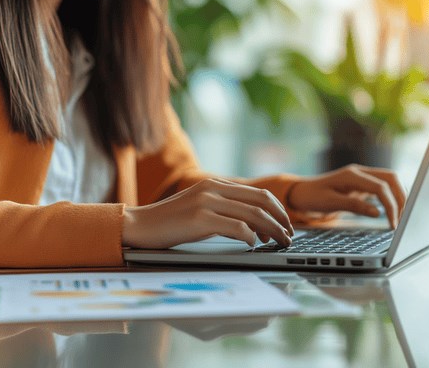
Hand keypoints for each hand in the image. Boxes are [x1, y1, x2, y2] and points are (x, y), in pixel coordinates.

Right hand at [122, 178, 294, 248]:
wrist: (140, 225)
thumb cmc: (171, 221)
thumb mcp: (201, 207)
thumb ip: (224, 209)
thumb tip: (253, 226)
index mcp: (216, 184)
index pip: (258, 193)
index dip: (278, 209)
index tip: (286, 224)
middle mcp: (214, 188)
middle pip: (261, 201)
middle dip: (281, 220)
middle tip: (289, 235)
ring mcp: (207, 202)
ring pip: (253, 214)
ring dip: (272, 230)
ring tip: (279, 242)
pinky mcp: (200, 219)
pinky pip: (237, 227)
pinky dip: (250, 237)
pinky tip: (252, 244)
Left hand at [286, 164, 405, 227]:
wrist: (301, 193)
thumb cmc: (312, 197)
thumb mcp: (330, 203)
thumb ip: (354, 206)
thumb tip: (378, 213)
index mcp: (351, 175)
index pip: (381, 187)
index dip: (391, 205)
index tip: (393, 224)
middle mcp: (359, 173)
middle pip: (391, 178)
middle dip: (400, 198)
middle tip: (403, 220)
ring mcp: (361, 177)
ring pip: (389, 181)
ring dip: (398, 197)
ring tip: (400, 217)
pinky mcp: (362, 185)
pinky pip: (382, 188)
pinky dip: (390, 198)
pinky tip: (393, 211)